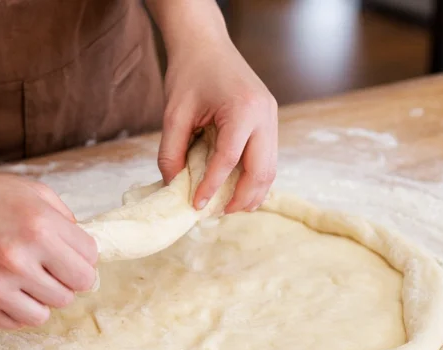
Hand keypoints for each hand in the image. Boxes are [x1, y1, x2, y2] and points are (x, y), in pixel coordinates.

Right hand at [0, 163, 97, 329]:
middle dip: (65, 279)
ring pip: (47, 313)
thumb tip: (88, 257)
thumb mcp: (34, 193)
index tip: (65, 252)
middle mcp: (18, 258)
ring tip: (26, 279)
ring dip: (42, 298)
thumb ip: (66, 222)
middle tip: (46, 267)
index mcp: (40, 227)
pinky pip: (16, 323)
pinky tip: (5, 287)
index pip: (89, 261)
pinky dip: (16, 309)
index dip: (81, 256)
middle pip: (73, 290)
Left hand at [158, 32, 277, 213]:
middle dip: (241, 198)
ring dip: (252, 194)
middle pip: (261, 171)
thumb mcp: (174, 113)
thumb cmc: (189, 73)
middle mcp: (265, 115)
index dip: (212, 187)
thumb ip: (171, 151)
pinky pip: (268, 159)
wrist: (206, 42)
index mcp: (243, 109)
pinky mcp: (269, 122)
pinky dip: (255, 179)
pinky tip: (237, 191)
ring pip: (270, 169)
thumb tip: (173, 186)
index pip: (229, 160)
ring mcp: (271, 119)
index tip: (196, 206)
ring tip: (228, 208)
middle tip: (217, 213)